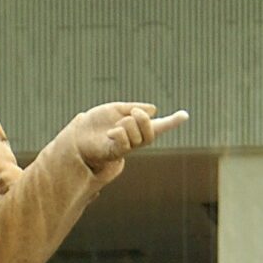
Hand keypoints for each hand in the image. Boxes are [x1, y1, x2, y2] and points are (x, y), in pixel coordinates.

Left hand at [70, 102, 187, 175]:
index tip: (184, 115)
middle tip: (131, 113)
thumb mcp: (115, 109)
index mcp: (135, 128)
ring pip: (138, 138)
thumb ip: (133, 108)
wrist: (77, 134)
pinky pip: (125, 144)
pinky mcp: (114, 154)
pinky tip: (111, 133)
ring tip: (116, 126)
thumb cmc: (94, 123)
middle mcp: (133, 141)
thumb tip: (153, 110)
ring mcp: (124, 149)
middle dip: (143, 120)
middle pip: (151, 133)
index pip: (158, 126)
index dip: (172, 121)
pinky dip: (120, 134)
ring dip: (129, 125)